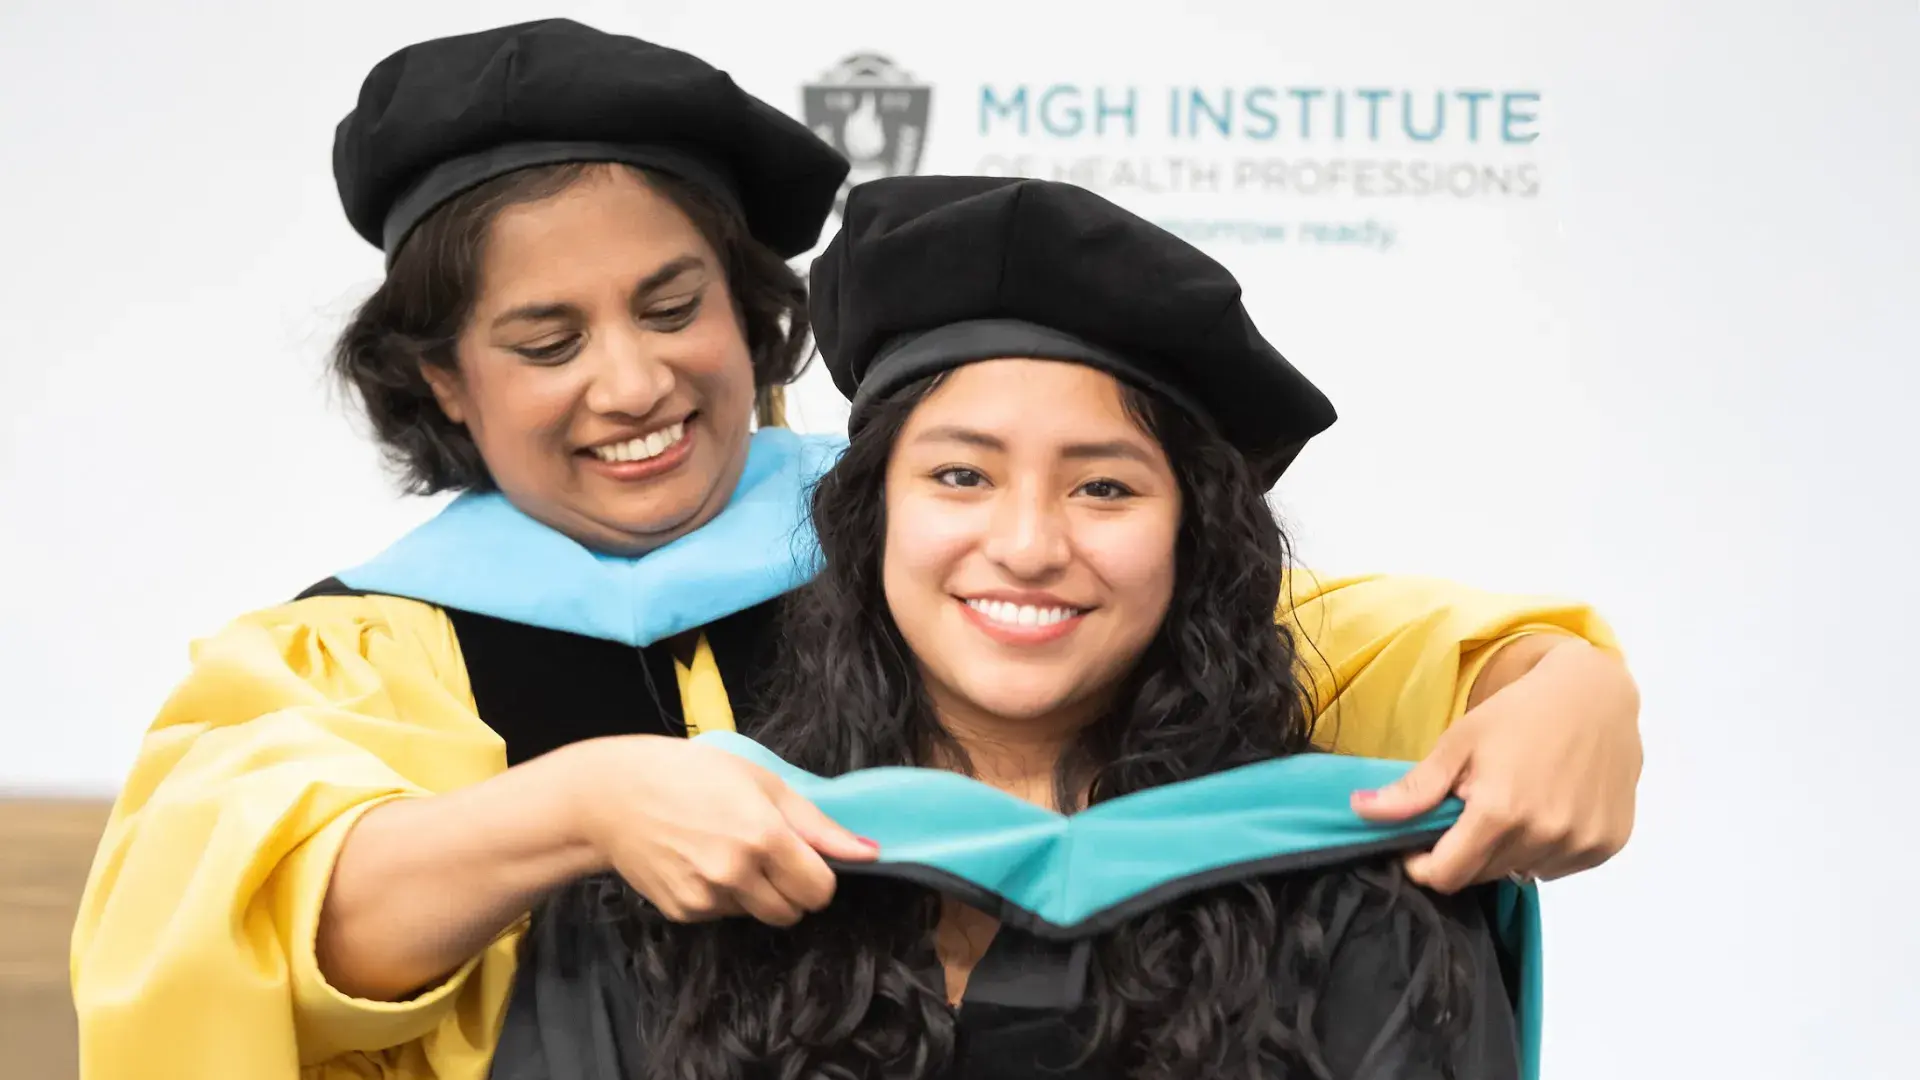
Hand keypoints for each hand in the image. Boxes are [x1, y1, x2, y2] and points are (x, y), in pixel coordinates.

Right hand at [564, 735, 878, 924]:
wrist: (614, 795)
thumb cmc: (693, 774)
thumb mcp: (763, 782)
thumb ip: (818, 824)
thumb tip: (870, 853)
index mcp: (764, 837)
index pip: (820, 891)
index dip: (819, 876)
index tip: (804, 858)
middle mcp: (737, 874)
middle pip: (793, 912)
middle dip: (792, 890)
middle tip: (768, 855)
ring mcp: (707, 898)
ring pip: (758, 915)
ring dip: (756, 893)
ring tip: (728, 852)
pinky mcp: (683, 912)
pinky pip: (724, 915)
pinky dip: (722, 897)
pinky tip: (700, 862)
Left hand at [1351, 638, 1641, 892]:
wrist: (1597, 696)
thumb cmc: (1519, 713)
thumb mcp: (1459, 743)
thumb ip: (1413, 789)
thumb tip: (1358, 811)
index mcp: (1501, 812)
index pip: (1447, 876)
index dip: (1422, 865)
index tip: (1416, 844)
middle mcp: (1544, 835)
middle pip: (1482, 876)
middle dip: (1462, 852)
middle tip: (1467, 809)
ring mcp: (1580, 843)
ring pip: (1519, 872)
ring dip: (1504, 851)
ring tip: (1511, 804)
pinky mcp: (1606, 844)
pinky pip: (1556, 867)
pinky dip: (1542, 849)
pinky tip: (1545, 809)